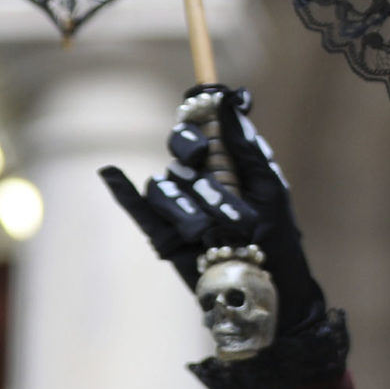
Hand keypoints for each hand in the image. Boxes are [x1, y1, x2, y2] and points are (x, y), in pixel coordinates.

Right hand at [99, 85, 325, 332]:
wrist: (270, 290)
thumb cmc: (278, 238)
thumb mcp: (269, 188)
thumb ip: (245, 147)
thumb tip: (229, 99)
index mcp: (224, 166)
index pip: (200, 130)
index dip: (197, 122)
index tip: (202, 116)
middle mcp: (198, 182)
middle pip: (178, 150)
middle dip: (193, 155)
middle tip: (204, 162)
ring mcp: (179, 209)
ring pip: (165, 185)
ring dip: (191, 207)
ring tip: (215, 233)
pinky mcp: (164, 235)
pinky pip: (139, 208)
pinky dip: (123, 191)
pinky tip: (111, 172)